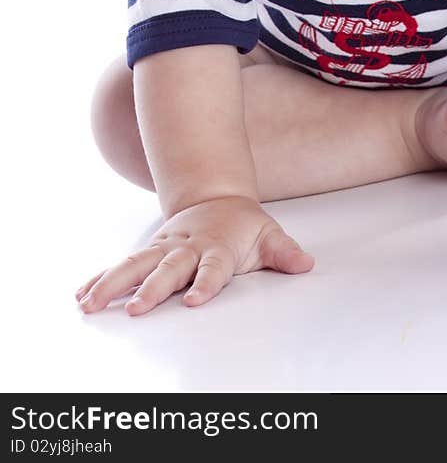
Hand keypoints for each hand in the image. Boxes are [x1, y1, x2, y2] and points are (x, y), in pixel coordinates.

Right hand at [75, 196, 313, 314]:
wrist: (216, 197)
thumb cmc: (242, 225)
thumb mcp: (268, 234)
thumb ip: (283, 252)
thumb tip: (305, 263)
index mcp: (217, 247)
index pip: (213, 268)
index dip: (205, 284)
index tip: (193, 302)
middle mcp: (187, 248)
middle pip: (168, 269)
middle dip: (152, 289)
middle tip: (136, 309)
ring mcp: (164, 248)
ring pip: (136, 265)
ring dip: (113, 284)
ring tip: (90, 304)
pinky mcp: (148, 251)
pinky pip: (122, 265)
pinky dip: (101, 278)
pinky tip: (82, 294)